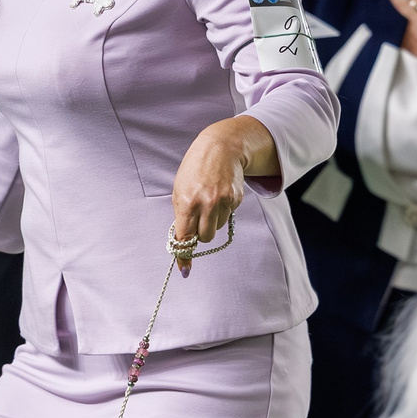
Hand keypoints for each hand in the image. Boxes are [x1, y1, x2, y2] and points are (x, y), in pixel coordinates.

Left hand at [171, 118, 255, 269]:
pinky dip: (223, 210)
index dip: (183, 255)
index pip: (184, 237)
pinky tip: (220, 193)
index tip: (184, 270)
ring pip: (217, 228)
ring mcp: (223, 202)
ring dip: (213, 220)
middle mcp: (206, 203)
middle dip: (200, 234)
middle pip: (204, 238)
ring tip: (209, 200)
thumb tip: (184, 240)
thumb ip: (182, 214)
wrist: (220, 148)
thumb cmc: (195, 170)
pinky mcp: (236, 199)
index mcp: (186, 202)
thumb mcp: (180, 189)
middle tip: (199, 221)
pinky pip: (228, 216)